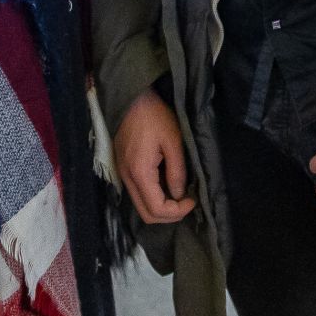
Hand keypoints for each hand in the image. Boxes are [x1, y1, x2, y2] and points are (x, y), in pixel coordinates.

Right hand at [114, 89, 194, 224]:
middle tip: (187, 203)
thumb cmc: (154, 116)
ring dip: (161, 208)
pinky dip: (153, 197)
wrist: (131, 99)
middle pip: (146, 214)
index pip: (156, 209)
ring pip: (141, 206)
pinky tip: (167, 186)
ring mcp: (122, 175)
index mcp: (140, 173)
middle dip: (169, 215)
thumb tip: (180, 194)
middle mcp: (127, 179)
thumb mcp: (173, 140)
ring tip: (180, 195)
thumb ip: (177, 170)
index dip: (177, 211)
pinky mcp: (123, 169)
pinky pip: (138, 194)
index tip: (193, 200)